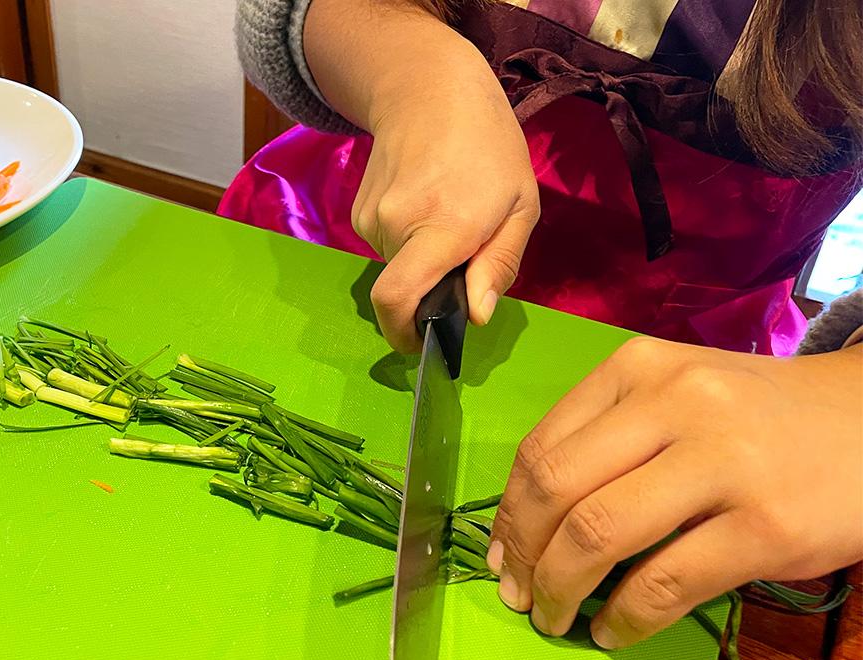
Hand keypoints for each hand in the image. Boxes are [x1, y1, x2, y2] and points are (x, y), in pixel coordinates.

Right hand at [357, 43, 538, 352]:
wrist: (429, 92)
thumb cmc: (489, 147)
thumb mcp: (520, 205)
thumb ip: (499, 265)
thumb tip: (474, 316)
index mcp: (443, 228)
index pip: (398, 298)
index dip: (402, 335)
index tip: (418, 347)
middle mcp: (397, 226)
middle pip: (407, 289)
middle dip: (432, 289)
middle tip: (463, 255)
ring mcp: (370, 220)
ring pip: (397, 267)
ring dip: (422, 259)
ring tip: (447, 216)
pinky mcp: (358, 214)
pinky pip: (386, 247)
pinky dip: (406, 242)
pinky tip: (425, 204)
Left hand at [486, 338, 862, 648]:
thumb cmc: (761, 416)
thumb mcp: (678, 395)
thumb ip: (608, 436)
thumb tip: (532, 523)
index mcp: (638, 369)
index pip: (541, 447)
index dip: (508, 513)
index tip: (501, 555)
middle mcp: (673, 404)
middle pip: (556, 489)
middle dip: (523, 554)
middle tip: (517, 595)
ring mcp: (722, 462)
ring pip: (599, 534)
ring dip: (560, 590)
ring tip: (553, 618)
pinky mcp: (765, 526)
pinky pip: (665, 583)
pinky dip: (625, 617)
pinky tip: (613, 631)